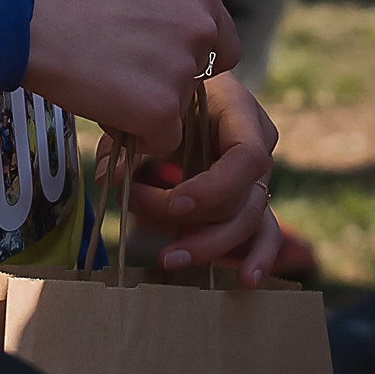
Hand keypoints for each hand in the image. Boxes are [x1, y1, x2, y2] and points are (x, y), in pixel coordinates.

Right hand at [24, 0, 237, 157]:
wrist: (33, 19)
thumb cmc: (72, 3)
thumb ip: (173, 20)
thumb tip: (181, 58)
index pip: (221, 48)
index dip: (190, 62)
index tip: (157, 63)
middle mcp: (202, 29)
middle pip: (199, 82)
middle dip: (166, 87)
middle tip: (121, 72)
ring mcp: (184, 70)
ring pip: (179, 111)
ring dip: (147, 109)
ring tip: (103, 81)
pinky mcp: (163, 110)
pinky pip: (163, 139)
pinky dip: (137, 134)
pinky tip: (105, 105)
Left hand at [122, 69, 281, 282]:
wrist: (177, 94)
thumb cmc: (162, 100)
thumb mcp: (144, 112)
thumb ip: (126, 144)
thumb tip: (109, 179)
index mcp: (240, 113)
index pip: (246, 157)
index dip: (213, 188)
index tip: (175, 205)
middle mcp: (259, 145)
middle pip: (245, 199)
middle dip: (198, 225)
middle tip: (150, 230)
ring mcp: (259, 175)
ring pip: (251, 221)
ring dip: (210, 246)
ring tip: (169, 259)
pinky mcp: (252, 201)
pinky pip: (265, 232)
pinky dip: (259, 256)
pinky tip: (246, 279)